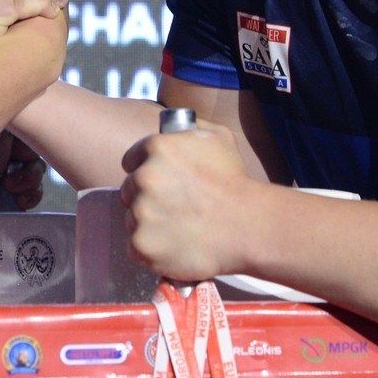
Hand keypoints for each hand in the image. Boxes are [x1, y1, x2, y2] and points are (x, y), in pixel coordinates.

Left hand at [118, 124, 252, 280]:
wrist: (248, 225)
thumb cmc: (235, 182)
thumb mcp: (218, 138)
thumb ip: (190, 129)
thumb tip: (173, 128)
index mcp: (157, 148)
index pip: (131, 161)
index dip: (144, 171)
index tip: (158, 183)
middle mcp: (143, 178)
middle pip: (129, 190)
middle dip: (146, 198)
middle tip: (172, 208)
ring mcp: (141, 213)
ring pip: (132, 219)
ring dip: (149, 224)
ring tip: (178, 228)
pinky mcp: (142, 244)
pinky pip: (136, 247)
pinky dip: (151, 249)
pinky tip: (173, 246)